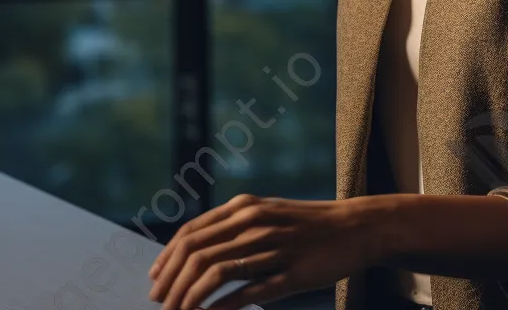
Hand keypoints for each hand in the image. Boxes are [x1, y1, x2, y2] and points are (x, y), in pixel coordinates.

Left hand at [146, 193, 376, 309]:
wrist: (353, 227)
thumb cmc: (306, 224)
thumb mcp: (266, 212)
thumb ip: (234, 225)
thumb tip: (196, 247)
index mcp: (244, 207)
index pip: (191, 233)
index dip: (167, 258)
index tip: (154, 281)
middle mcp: (253, 222)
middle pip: (196, 253)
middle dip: (171, 282)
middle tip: (159, 304)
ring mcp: (271, 248)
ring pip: (215, 273)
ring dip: (189, 299)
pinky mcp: (288, 274)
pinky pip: (246, 292)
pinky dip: (220, 308)